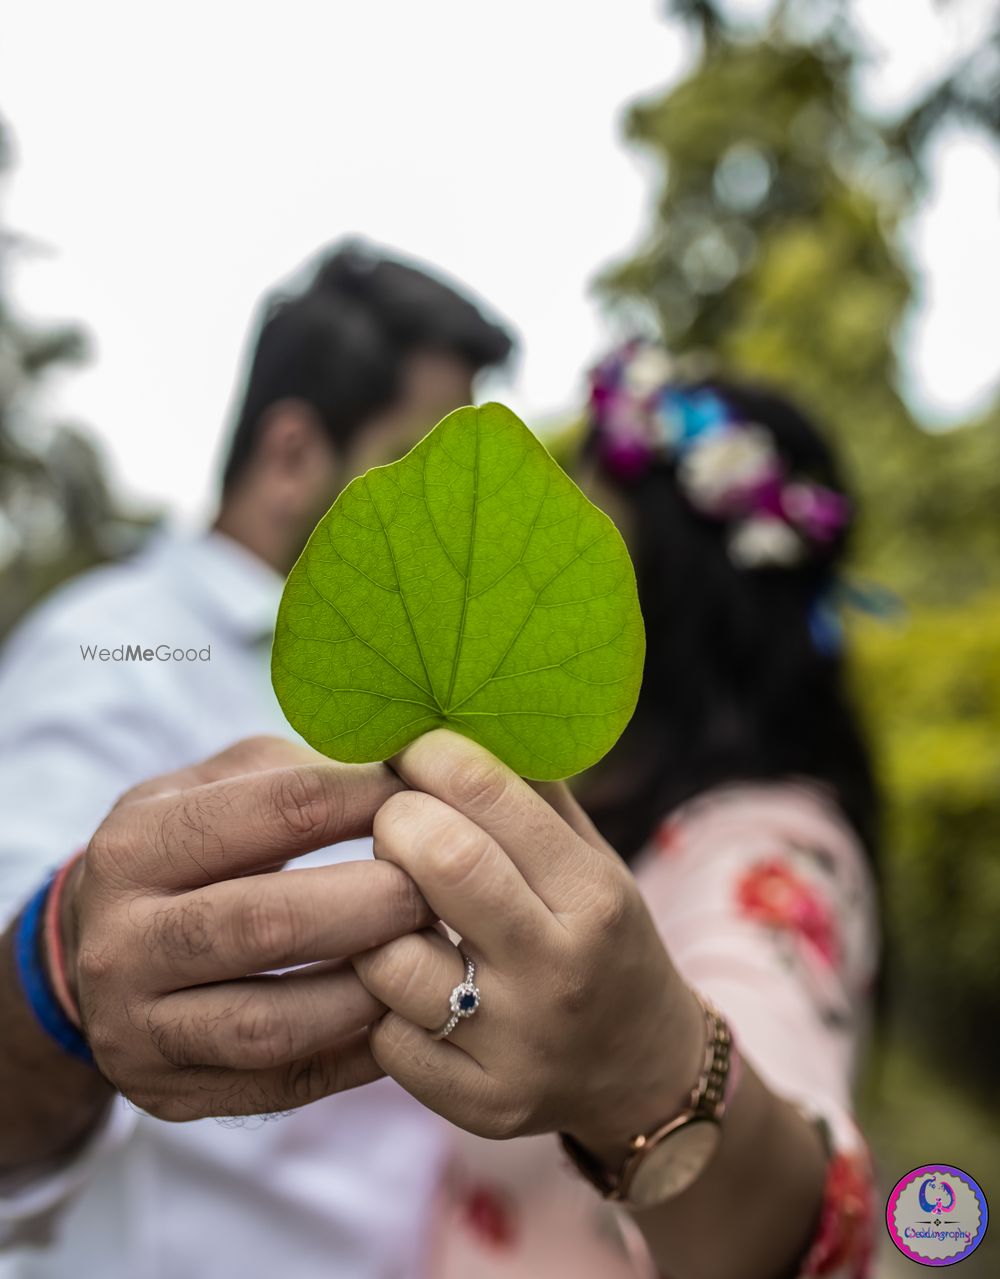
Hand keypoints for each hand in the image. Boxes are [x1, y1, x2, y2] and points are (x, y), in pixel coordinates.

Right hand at [62, 736, 432, 1120]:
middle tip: (441, 888)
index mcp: (135, 844)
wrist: (93, 955)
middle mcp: (120, 942)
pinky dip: (356, 1055)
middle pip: (269, 924)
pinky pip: (283, 1085)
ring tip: (429, 954)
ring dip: (370, 990)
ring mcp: (137, 1030)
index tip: (429, 796)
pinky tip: (406, 1018)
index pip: (278, 810)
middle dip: (376, 903)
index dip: (369, 800)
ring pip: (273, 1024)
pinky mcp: (168, 1094)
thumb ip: (298, 770)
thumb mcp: (214, 786)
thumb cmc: (187, 850)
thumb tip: (404, 760)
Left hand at [351, 729, 706, 1161]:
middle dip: (394, 821)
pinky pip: (383, 1037)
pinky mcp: (481, 1105)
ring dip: (376, 919)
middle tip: (395, 821)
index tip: (409, 749)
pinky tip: (408, 984)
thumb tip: (450, 713)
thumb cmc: (602, 939)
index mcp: (594, 895)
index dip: (429, 757)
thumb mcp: (590, 858)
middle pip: (437, 860)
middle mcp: (560, 971)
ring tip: (399, 909)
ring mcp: (518, 1047)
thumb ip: (528, 791)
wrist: (645, 1073)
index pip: (487, 795)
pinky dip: (381, 1002)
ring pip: (388, 955)